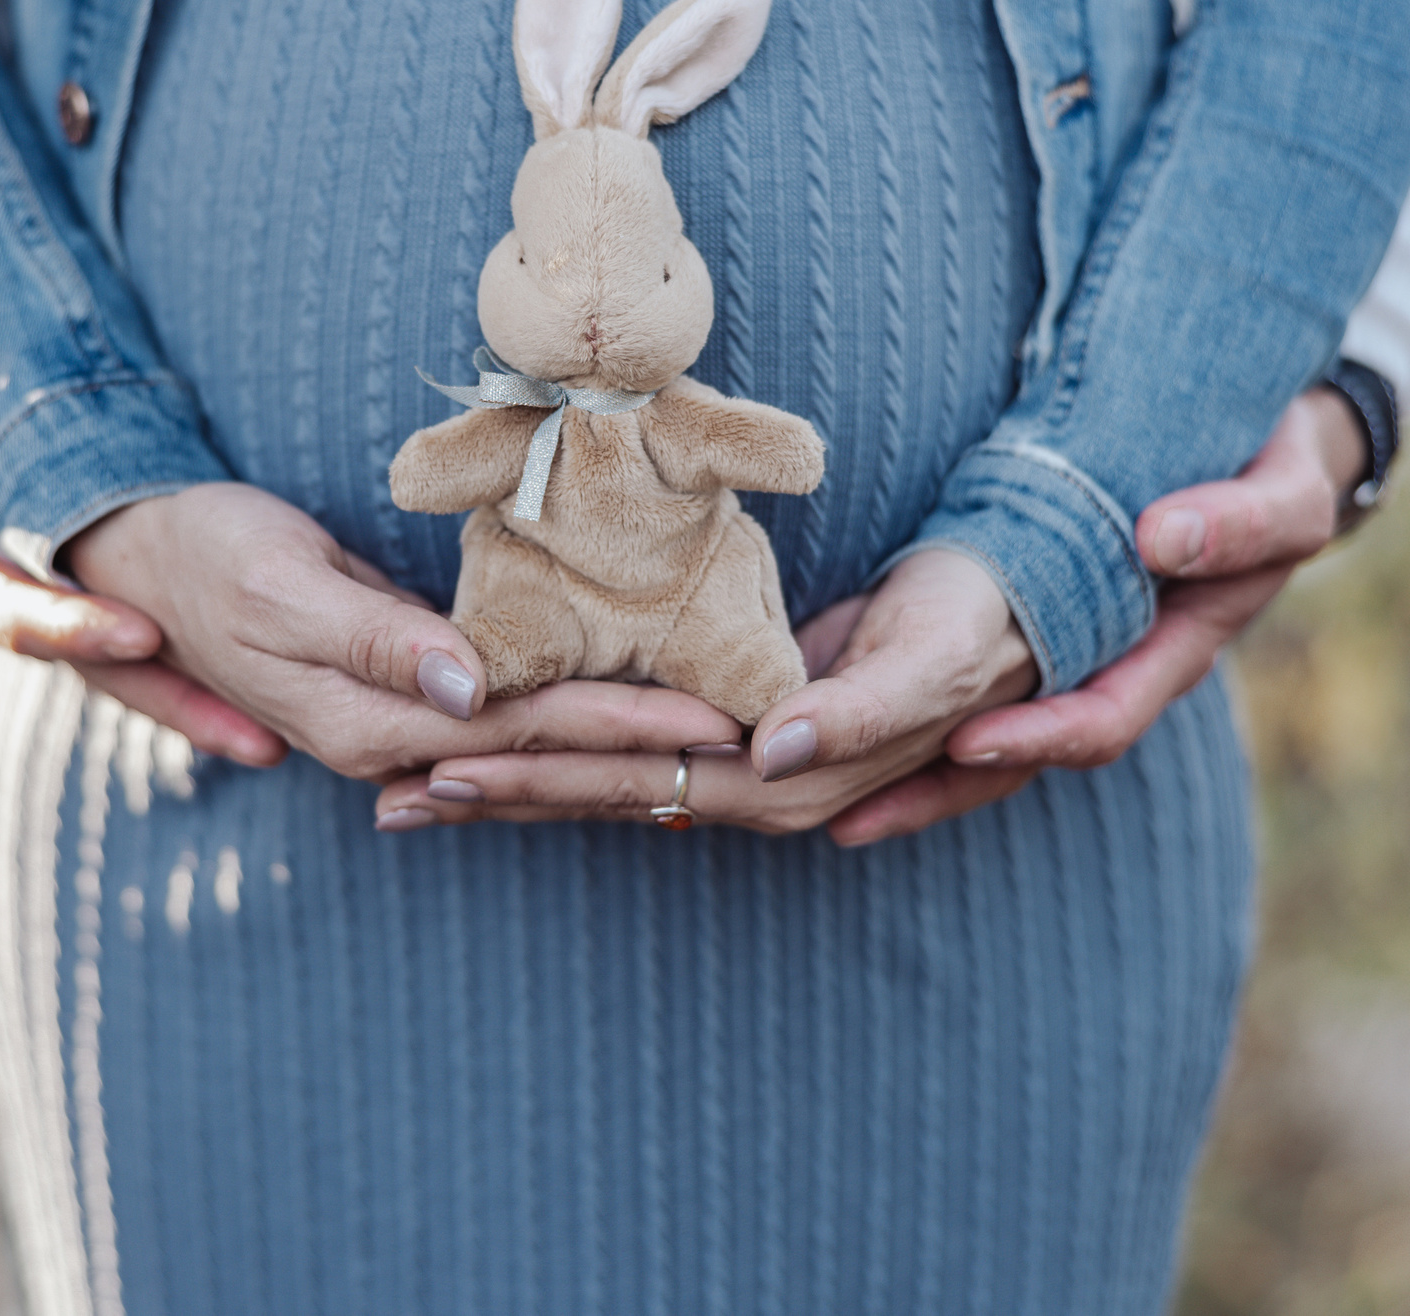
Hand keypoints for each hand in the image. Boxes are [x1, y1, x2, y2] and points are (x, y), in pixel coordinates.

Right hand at [0, 350, 282, 764]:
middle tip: (245, 720)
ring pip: (133, 665)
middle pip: (91, 661)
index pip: (8, 609)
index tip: (141, 631)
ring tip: (276, 737)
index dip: (71, 625)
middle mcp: (4, 608)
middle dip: (167, 692)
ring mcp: (53, 606)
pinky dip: (209, 662)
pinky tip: (274, 694)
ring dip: (201, 702)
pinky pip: (155, 637)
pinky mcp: (97, 591)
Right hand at [64, 484, 741, 795]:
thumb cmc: (210, 558)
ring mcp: (399, 727)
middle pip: (546, 750)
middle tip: (754, 733)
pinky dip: (570, 722)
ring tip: (717, 739)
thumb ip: (381, 639)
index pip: (529, 732)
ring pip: (532, 745)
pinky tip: (627, 722)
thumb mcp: (284, 589)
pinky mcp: (404, 699)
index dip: (626, 723)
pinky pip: (505, 722)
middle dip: (650, 746)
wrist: (142, 562)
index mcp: (373, 723)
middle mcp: (394, 741)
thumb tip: (471, 691)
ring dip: (620, 744)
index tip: (715, 716)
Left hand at [370, 547, 1034, 834]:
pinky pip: (637, 752)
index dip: (538, 776)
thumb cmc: (978, 627)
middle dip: (493, 791)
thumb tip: (766, 753)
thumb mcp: (930, 666)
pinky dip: (565, 752)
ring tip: (415, 789)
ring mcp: (743, 767)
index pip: (632, 782)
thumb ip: (855, 715)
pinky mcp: (741, 732)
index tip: (447, 767)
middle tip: (389, 791)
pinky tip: (509, 746)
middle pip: (598, 794)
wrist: (1020, 615)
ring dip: (512, 783)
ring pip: (607, 782)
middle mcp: (753, 787)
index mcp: (785, 780)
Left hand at [828, 387, 1367, 844]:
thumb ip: (1236, 524)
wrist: (1262, 448)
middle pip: (1009, 756)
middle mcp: (1108, 671)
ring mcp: (1061, 654)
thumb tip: (1163, 536)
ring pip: (972, 732)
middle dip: (930, 786)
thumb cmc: (1273, 470)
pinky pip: (949, 681)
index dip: (1035, 739)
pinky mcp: (1018, 625)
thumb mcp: (1279, 495)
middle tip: (844, 810)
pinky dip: (885, 701)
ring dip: (892, 765)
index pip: (1100, 720)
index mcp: (1172, 653)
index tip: (967, 743)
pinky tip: (815, 705)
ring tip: (805, 782)